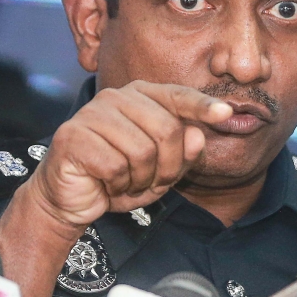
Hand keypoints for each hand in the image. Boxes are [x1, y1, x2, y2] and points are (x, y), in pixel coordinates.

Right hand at [22, 80, 232, 228]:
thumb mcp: (161, 170)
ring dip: (141, 179)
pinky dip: (118, 184)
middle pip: (168, 130)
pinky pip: (116, 166)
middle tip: (150, 181)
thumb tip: (198, 136)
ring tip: (126, 181)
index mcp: (139, 96)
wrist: (70, 200)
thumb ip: (183, 153)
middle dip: (167, 166)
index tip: (226, 113)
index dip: (203, 106)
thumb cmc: (118, 178)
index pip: (178, 96)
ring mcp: (92, 113)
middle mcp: (116, 97)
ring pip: (143, 150)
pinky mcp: (73, 135)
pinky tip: (106, 183)